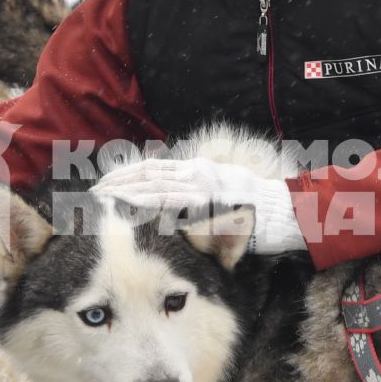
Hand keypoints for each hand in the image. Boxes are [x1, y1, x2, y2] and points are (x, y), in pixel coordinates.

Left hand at [94, 158, 305, 254]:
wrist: (287, 212)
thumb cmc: (256, 210)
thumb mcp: (224, 192)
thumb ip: (199, 195)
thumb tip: (174, 207)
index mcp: (198, 169)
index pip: (153, 168)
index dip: (126, 175)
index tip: (104, 185)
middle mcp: (198, 172)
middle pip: (148, 174)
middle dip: (118, 183)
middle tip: (93, 194)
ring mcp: (203, 185)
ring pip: (155, 185)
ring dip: (126, 193)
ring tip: (104, 201)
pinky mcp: (210, 201)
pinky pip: (173, 202)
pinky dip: (149, 204)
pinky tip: (131, 210)